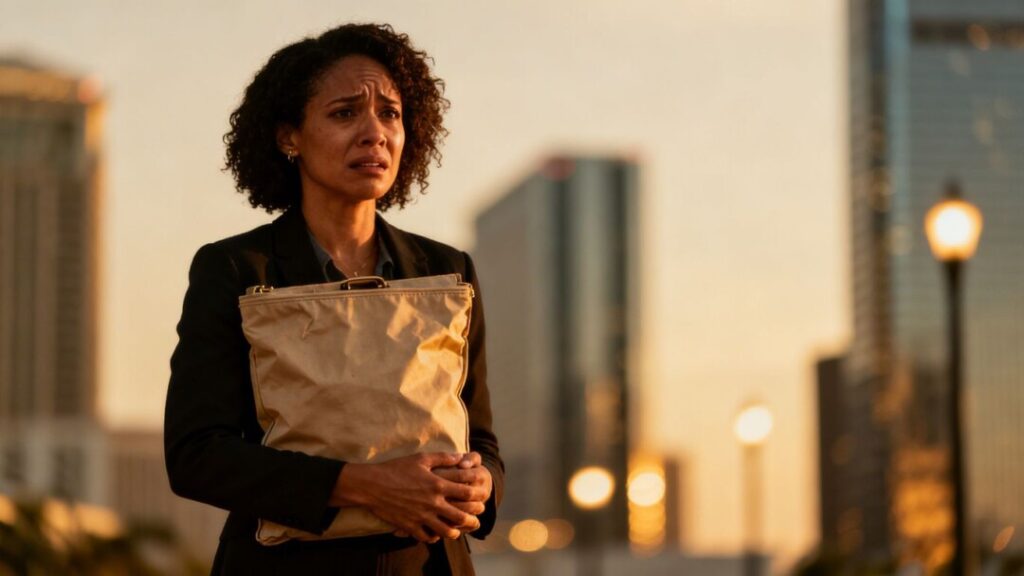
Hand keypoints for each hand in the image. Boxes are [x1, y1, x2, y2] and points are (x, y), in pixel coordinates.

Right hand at [330, 452, 480, 542]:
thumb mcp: (421, 459)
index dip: (477, 494)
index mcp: (437, 485)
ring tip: (457, 530)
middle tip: (475, 518)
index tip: (481, 495)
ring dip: (454, 531)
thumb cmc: (396, 469)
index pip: (466, 492)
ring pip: (445, 531)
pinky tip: (435, 534)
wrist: (372, 485)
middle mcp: (432, 503)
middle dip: (471, 518)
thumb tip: (461, 456)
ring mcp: (421, 516)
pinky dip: (433, 537)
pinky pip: (426, 537)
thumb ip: (443, 458)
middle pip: (460, 516)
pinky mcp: (410, 526)